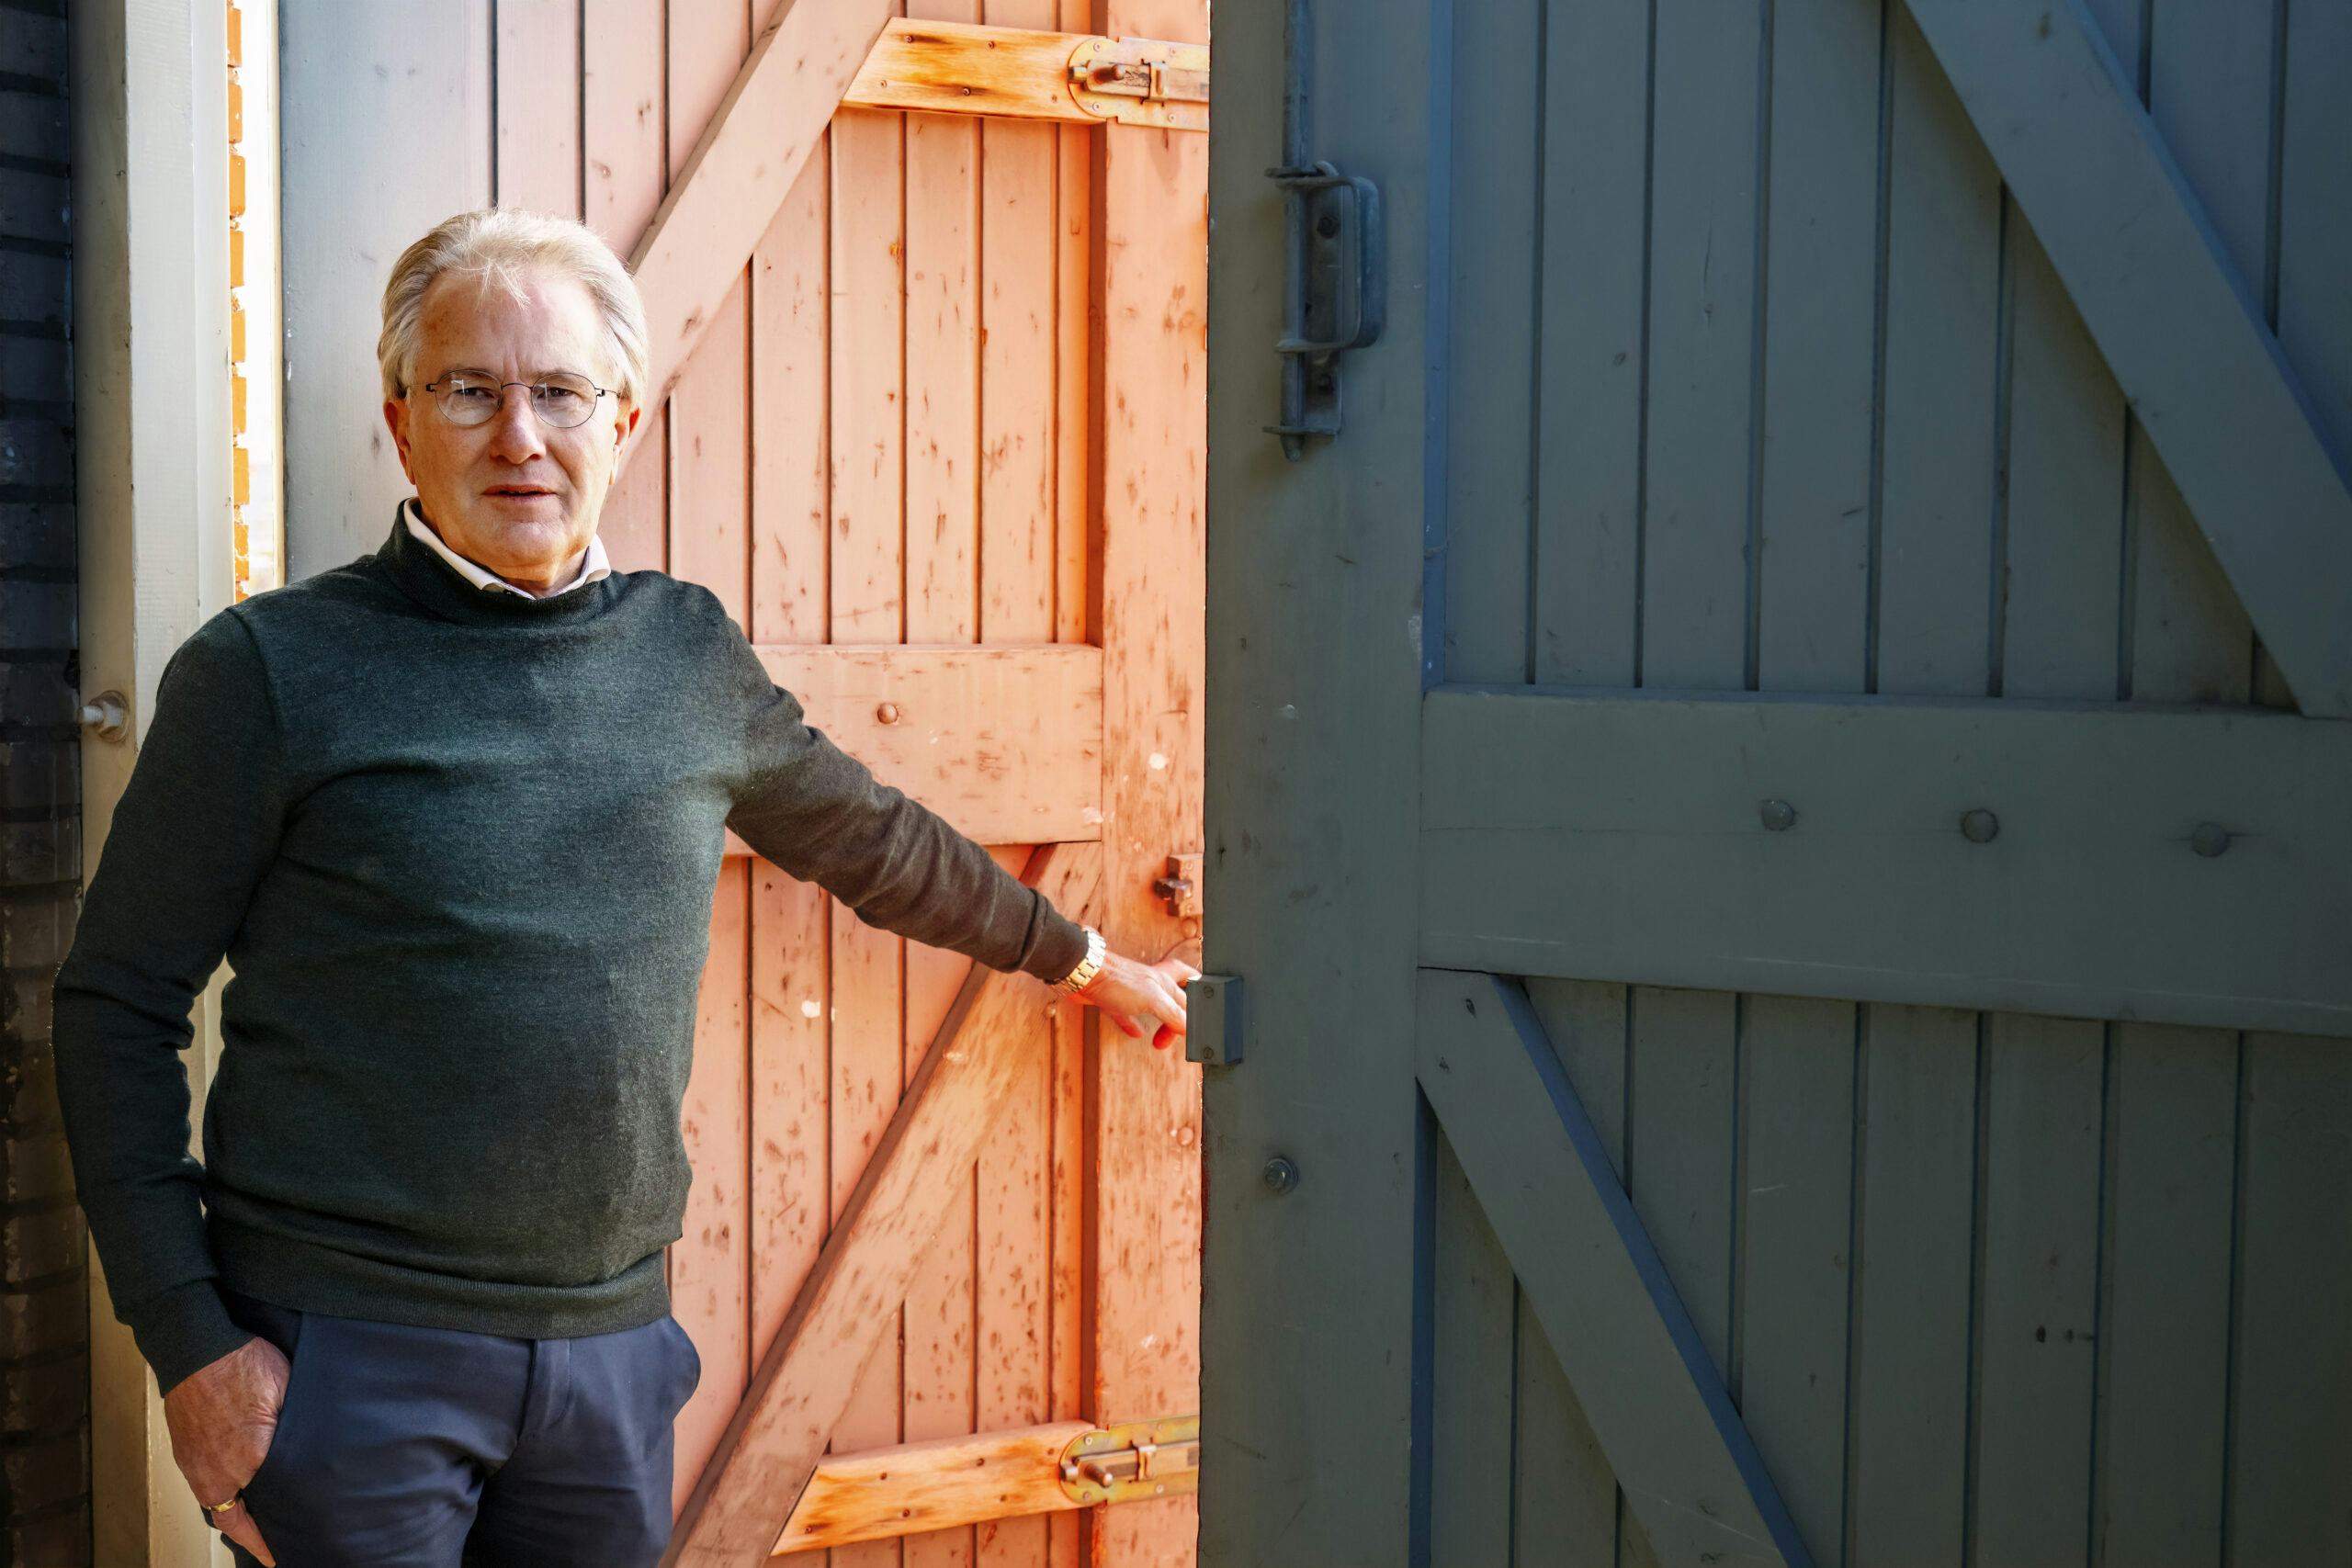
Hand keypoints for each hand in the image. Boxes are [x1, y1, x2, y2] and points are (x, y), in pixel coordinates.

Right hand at [163, 1336, 287, 1565]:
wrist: (196, 1350)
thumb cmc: (245, 1364)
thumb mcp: (290, 1390)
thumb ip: (302, 1425)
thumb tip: (317, 1445)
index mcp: (253, 1457)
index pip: (270, 1509)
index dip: (278, 1533)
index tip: (287, 1551)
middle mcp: (222, 1471)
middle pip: (242, 1519)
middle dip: (261, 1535)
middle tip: (278, 1546)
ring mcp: (200, 1467)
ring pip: (222, 1509)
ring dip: (241, 1522)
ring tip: (261, 1533)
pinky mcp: (188, 1457)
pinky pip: (207, 1494)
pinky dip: (222, 1504)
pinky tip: (236, 1504)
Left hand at [1075, 949, 1200, 1049]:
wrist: (1084, 974)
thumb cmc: (1118, 980)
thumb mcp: (1154, 1000)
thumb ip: (1174, 1014)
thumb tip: (1189, 1029)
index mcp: (1166, 979)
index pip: (1191, 993)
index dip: (1197, 1008)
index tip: (1195, 1026)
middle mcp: (1152, 982)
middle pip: (1175, 997)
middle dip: (1181, 1015)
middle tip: (1177, 1034)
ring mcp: (1133, 990)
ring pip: (1154, 1005)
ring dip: (1160, 1019)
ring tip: (1163, 1035)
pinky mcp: (1114, 999)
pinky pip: (1128, 1014)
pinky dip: (1133, 1024)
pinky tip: (1136, 1033)